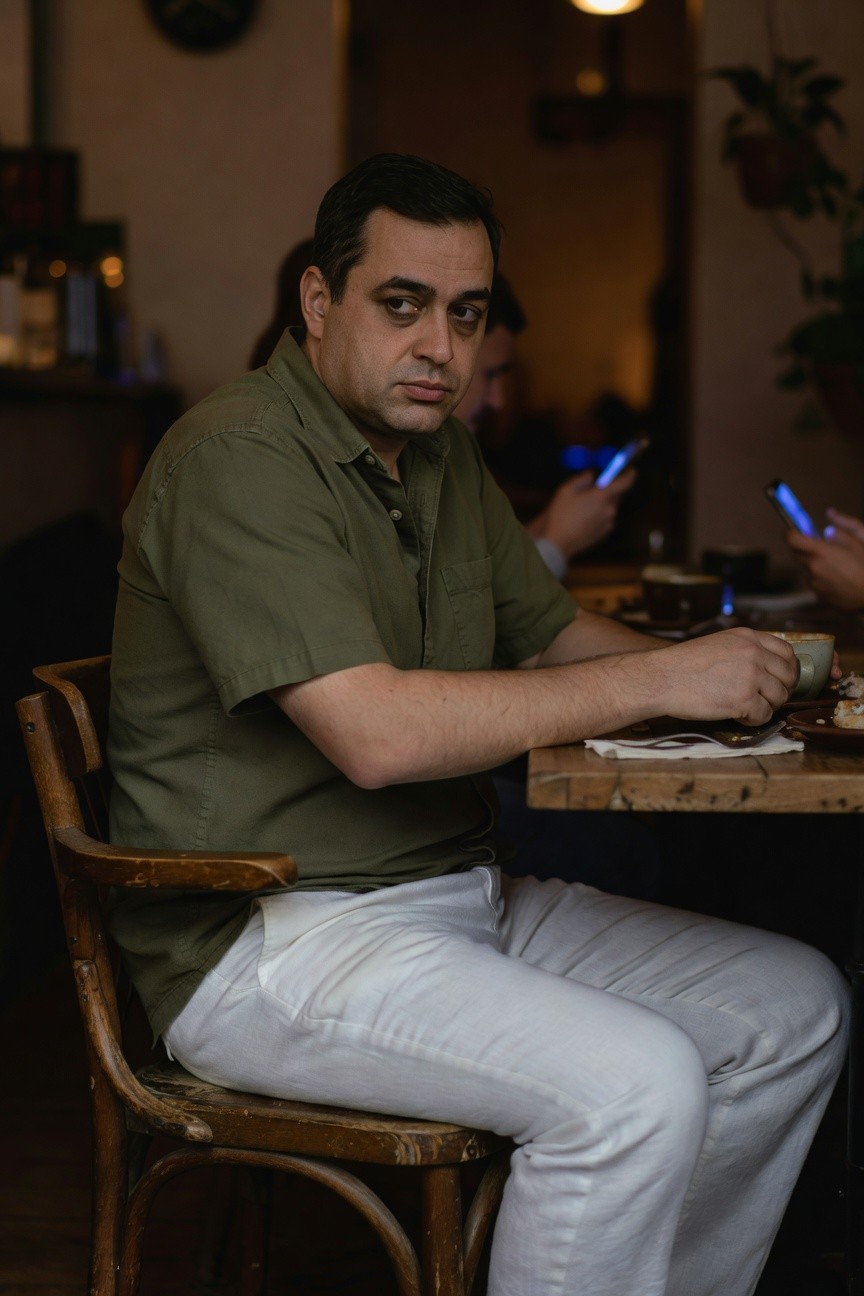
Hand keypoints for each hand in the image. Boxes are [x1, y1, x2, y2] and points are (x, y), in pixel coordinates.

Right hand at [526, 468, 635, 560]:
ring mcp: (608, 523)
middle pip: (616, 496)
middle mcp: (609, 510)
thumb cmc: (561, 515)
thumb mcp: (566, 491)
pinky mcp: (605, 534)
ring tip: (584, 509)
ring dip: (602, 505)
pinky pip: (606, 520)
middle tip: (594, 492)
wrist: (559, 543)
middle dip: (609, 491)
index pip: (624, 483)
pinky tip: (584, 520)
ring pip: (610, 508)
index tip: (632, 471)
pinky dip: (599, 517)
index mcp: (602, 497)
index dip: (630, 476)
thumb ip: (582, 479)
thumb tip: (591, 475)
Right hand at [645, 627, 797, 726]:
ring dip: (766, 706)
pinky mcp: (745, 699)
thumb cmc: (682, 665)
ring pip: (780, 697)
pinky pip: (765, 715)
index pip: (786, 651)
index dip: (786, 668)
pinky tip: (736, 715)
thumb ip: (743, 649)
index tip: (779, 679)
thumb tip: (764, 666)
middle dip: (779, 689)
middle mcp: (754, 653)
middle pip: (788, 676)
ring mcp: (751, 676)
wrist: (662, 678)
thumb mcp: (717, 643)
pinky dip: (753, 720)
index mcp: (747, 637)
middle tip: (763, 698)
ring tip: (745, 707)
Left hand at [786, 511, 863, 610]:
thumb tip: (827, 531)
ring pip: (806, 569)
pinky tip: (836, 579)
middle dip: (802, 549)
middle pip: (796, 554)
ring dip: (813, 565)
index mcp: (820, 552)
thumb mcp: (856, 543)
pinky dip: (819, 579)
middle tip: (816, 548)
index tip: (787, 531)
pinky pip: (814, 583)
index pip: (792, 540)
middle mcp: (813, 567)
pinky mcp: (818, 595)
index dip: (787, 533)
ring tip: (834, 567)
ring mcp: (814, 583)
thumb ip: (839, 534)